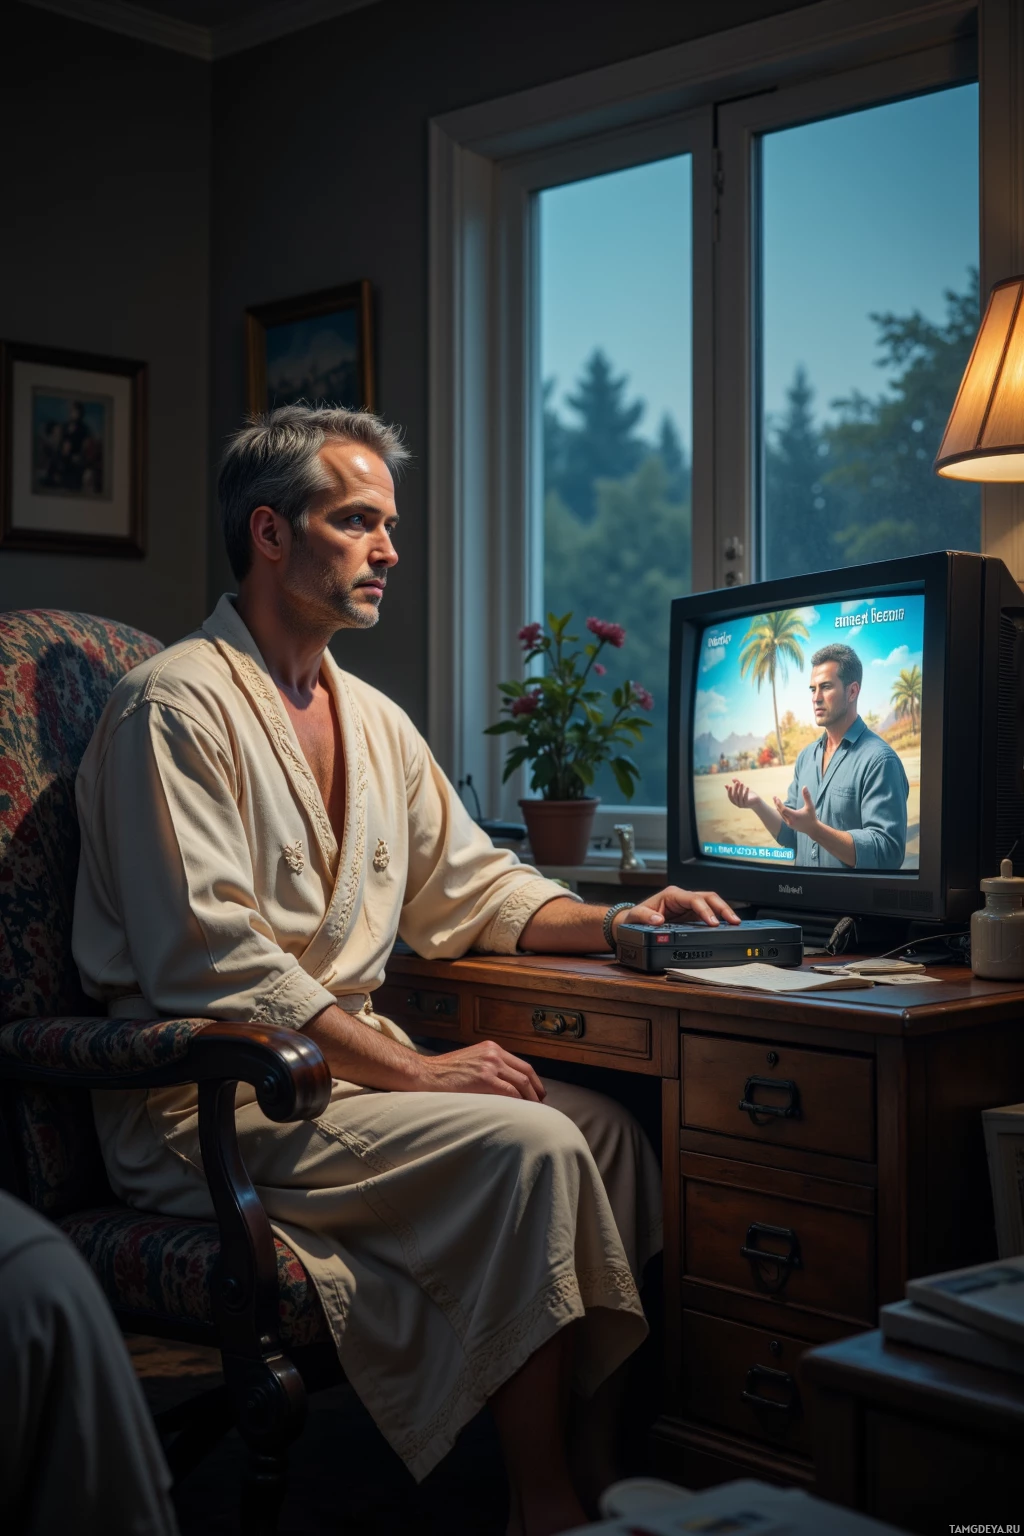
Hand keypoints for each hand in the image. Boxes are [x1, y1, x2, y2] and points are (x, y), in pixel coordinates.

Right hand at [414, 1040, 546, 1101]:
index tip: (537, 1093)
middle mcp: (493, 1053)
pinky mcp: (484, 1079)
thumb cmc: (445, 1072)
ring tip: (533, 1111)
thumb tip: (506, 1084)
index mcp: (491, 1048)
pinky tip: (521, 1111)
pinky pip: (510, 1092)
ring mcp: (489, 1065)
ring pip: (521, 1083)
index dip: (533, 1080)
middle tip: (540, 1104)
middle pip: (526, 1072)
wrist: (426, 1074)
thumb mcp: (471, 1060)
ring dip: (531, 1098)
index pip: (522, 1064)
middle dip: (536, 1090)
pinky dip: (519, 1102)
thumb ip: (488, 1066)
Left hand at [613, 885, 740, 935]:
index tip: (712, 922)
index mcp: (671, 895)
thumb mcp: (634, 917)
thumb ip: (644, 916)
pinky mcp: (690, 916)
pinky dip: (718, 919)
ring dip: (724, 912)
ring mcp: (688, 906)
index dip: (705, 909)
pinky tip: (726, 927)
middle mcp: (682, 898)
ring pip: (711, 904)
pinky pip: (708, 914)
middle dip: (722, 907)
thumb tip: (657, 919)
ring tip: (735, 923)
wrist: (633, 922)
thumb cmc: (634, 917)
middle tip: (733, 920)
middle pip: (707, 897)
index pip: (693, 899)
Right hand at [726, 778, 759, 809]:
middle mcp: (738, 804)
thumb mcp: (743, 789)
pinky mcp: (748, 804)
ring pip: (740, 796)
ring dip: (740, 789)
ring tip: (742, 783)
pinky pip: (746, 797)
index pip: (730, 797)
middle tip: (737, 782)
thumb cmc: (749, 795)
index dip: (729, 791)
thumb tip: (733, 778)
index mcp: (735, 801)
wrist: (757, 802)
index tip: (729, 785)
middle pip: (734, 796)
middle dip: (735, 789)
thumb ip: (737, 784)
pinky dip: (746, 792)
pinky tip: (747, 787)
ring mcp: (743, 805)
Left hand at [774, 787, 818, 834]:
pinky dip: (780, 812)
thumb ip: (807, 796)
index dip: (779, 803)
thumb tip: (805, 786)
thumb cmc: (812, 816)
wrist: (812, 829)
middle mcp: (790, 821)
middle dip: (777, 804)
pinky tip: (779, 808)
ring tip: (776, 801)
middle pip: (780, 811)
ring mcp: (789, 824)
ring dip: (778, 808)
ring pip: (781, 815)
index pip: (784, 809)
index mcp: (795, 816)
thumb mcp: (810, 806)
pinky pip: (783, 817)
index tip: (776, 798)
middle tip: (774, 797)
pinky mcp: (789, 825)